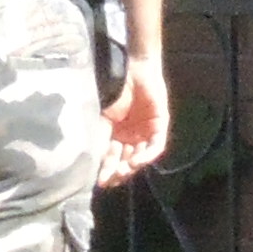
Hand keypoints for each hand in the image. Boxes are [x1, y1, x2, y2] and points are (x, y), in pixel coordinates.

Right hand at [97, 57, 169, 186]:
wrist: (130, 69)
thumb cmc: (114, 92)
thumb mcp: (103, 120)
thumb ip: (101, 139)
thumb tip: (93, 164)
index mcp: (117, 136)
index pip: (113, 159)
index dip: (107, 171)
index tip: (100, 182)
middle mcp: (133, 137)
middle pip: (127, 161)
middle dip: (119, 172)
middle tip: (111, 179)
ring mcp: (146, 132)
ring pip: (141, 157)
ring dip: (131, 167)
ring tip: (121, 172)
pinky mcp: (159, 125)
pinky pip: (155, 146)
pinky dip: (146, 156)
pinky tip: (134, 161)